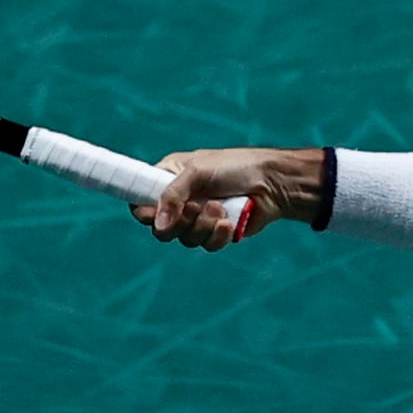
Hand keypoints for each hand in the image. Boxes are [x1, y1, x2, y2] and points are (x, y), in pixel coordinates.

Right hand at [136, 146, 322, 251]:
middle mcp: (180, 200)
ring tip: (221, 208)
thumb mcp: (198, 173)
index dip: (145, 213)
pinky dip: (218, 236)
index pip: (140, 201)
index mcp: (168, 178)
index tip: (154, 214)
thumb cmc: (235, 167)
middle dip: (181, 222)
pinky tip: (230, 222)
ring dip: (204, 226)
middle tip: (197, 208)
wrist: (272, 183)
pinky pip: (206, 245)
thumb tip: (157, 226)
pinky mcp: (216, 233)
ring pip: (184, 239)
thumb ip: (172, 196)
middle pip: (160, 229)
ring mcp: (198, 219)